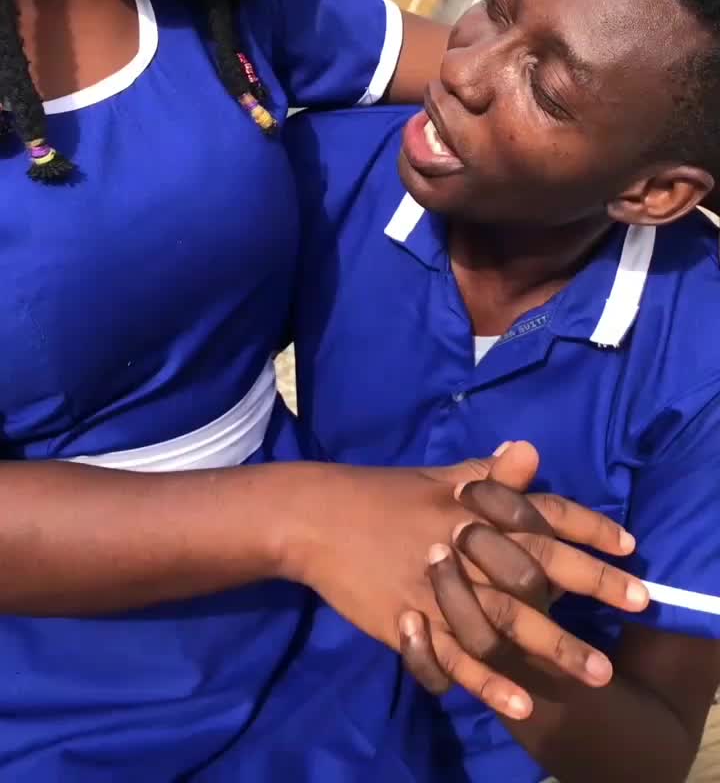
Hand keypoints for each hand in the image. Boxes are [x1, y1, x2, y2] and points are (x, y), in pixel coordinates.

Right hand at [398, 442, 648, 716]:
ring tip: (597, 671)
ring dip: (553, 646)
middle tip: (638, 602)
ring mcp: (436, 588)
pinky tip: (522, 703)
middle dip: (590, 584)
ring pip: (504, 622)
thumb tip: (530, 450)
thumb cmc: (385, 494)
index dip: (587, 527)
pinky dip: (488, 683)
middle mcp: (462, 545)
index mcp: (472, 507)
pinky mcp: (408, 624)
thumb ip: (489, 476)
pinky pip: (454, 661)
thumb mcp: (440, 478)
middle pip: (536, 568)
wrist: (317, 518)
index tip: (629, 545)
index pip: (541, 513)